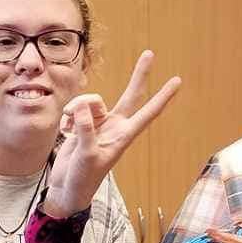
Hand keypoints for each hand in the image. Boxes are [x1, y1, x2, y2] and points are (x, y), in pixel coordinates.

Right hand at [41, 51, 179, 217]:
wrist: (67, 189)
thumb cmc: (83, 178)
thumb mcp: (86, 155)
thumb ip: (85, 130)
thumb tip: (82, 108)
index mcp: (123, 135)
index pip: (148, 112)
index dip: (162, 97)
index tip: (177, 81)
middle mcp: (114, 126)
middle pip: (130, 95)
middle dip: (139, 75)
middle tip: (150, 53)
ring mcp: (98, 124)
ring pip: (91, 101)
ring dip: (76, 107)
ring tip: (67, 126)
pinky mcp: (82, 124)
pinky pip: (75, 109)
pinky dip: (67, 119)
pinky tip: (64, 133)